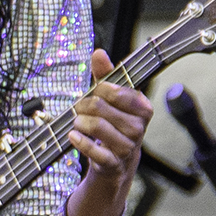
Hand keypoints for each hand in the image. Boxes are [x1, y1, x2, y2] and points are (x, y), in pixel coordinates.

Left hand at [65, 48, 153, 215]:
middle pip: (101, 107)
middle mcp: (138, 128)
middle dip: (84, 105)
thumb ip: (105, 74)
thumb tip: (98, 52)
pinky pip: (94, 150)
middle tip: (78, 107)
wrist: (118, 160)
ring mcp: (128, 147)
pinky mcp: (114, 163)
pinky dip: (79, 141)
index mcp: (142, 108)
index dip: (98, 89)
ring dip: (80, 122)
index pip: (114, 91)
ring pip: (97, 126)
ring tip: (76, 122)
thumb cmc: (114, 122)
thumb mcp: (111, 97)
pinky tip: (72, 135)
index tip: (93, 92)